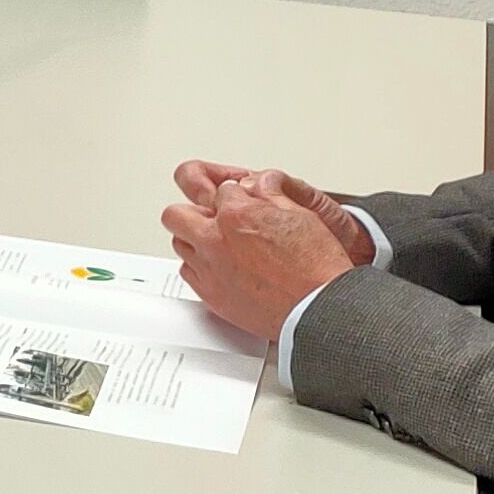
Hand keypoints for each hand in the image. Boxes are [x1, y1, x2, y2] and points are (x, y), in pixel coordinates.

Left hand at [157, 162, 376, 342]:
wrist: (316, 308)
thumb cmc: (314, 266)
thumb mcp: (299, 212)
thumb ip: (268, 194)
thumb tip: (255, 185)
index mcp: (236, 213)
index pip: (218, 190)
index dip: (233, 195)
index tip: (239, 201)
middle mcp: (215, 239)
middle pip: (177, 214)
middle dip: (193, 212)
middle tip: (209, 217)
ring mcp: (208, 267)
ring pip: (179, 243)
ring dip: (194, 239)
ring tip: (215, 243)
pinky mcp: (209, 294)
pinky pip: (188, 272)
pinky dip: (199, 266)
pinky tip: (218, 267)